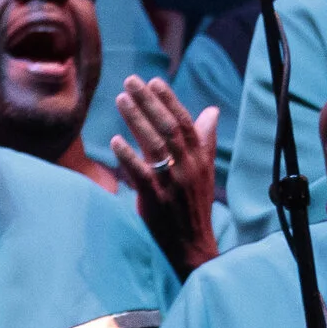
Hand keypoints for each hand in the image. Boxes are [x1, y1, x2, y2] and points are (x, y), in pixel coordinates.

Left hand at [111, 77, 219, 276]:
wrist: (192, 246)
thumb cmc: (194, 205)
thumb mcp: (204, 171)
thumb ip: (204, 140)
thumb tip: (211, 111)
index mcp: (200, 158)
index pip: (185, 122)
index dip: (169, 100)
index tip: (153, 81)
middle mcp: (188, 167)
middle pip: (168, 128)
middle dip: (149, 102)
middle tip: (130, 81)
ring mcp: (172, 183)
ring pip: (155, 145)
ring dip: (136, 120)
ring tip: (120, 100)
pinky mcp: (156, 200)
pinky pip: (141, 173)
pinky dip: (128, 156)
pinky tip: (115, 140)